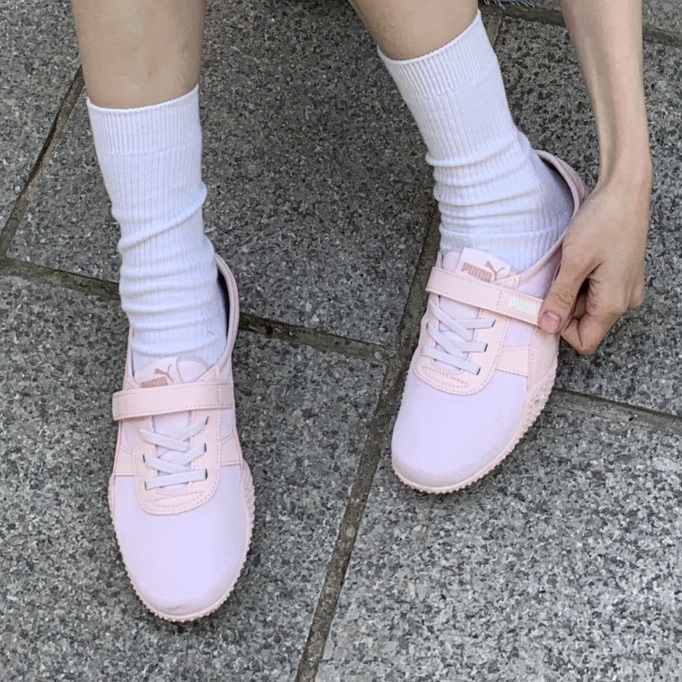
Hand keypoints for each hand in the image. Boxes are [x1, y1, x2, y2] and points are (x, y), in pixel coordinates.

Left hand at [538, 174, 650, 354]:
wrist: (626, 190)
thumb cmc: (604, 221)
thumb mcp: (574, 262)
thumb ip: (560, 298)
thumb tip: (547, 326)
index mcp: (613, 304)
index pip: (583, 340)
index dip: (559, 328)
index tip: (544, 304)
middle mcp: (624, 301)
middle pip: (584, 323)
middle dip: (563, 306)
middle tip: (556, 277)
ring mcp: (625, 288)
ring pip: (587, 306)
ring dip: (571, 291)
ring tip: (569, 264)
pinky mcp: (622, 275)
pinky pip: (595, 290)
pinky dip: (581, 281)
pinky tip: (578, 260)